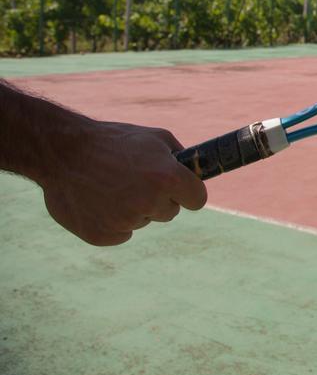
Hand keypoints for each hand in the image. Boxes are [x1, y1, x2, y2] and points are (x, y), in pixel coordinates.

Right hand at [39, 120, 207, 245]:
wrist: (62, 151)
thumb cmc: (112, 141)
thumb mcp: (155, 138)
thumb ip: (180, 157)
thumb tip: (194, 173)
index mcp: (168, 178)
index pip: (197, 199)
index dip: (189, 193)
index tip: (182, 191)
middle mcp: (150, 202)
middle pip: (170, 212)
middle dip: (159, 199)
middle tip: (136, 181)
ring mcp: (125, 221)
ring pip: (144, 220)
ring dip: (134, 208)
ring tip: (111, 186)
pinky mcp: (103, 235)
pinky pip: (121, 233)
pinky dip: (112, 221)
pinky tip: (98, 201)